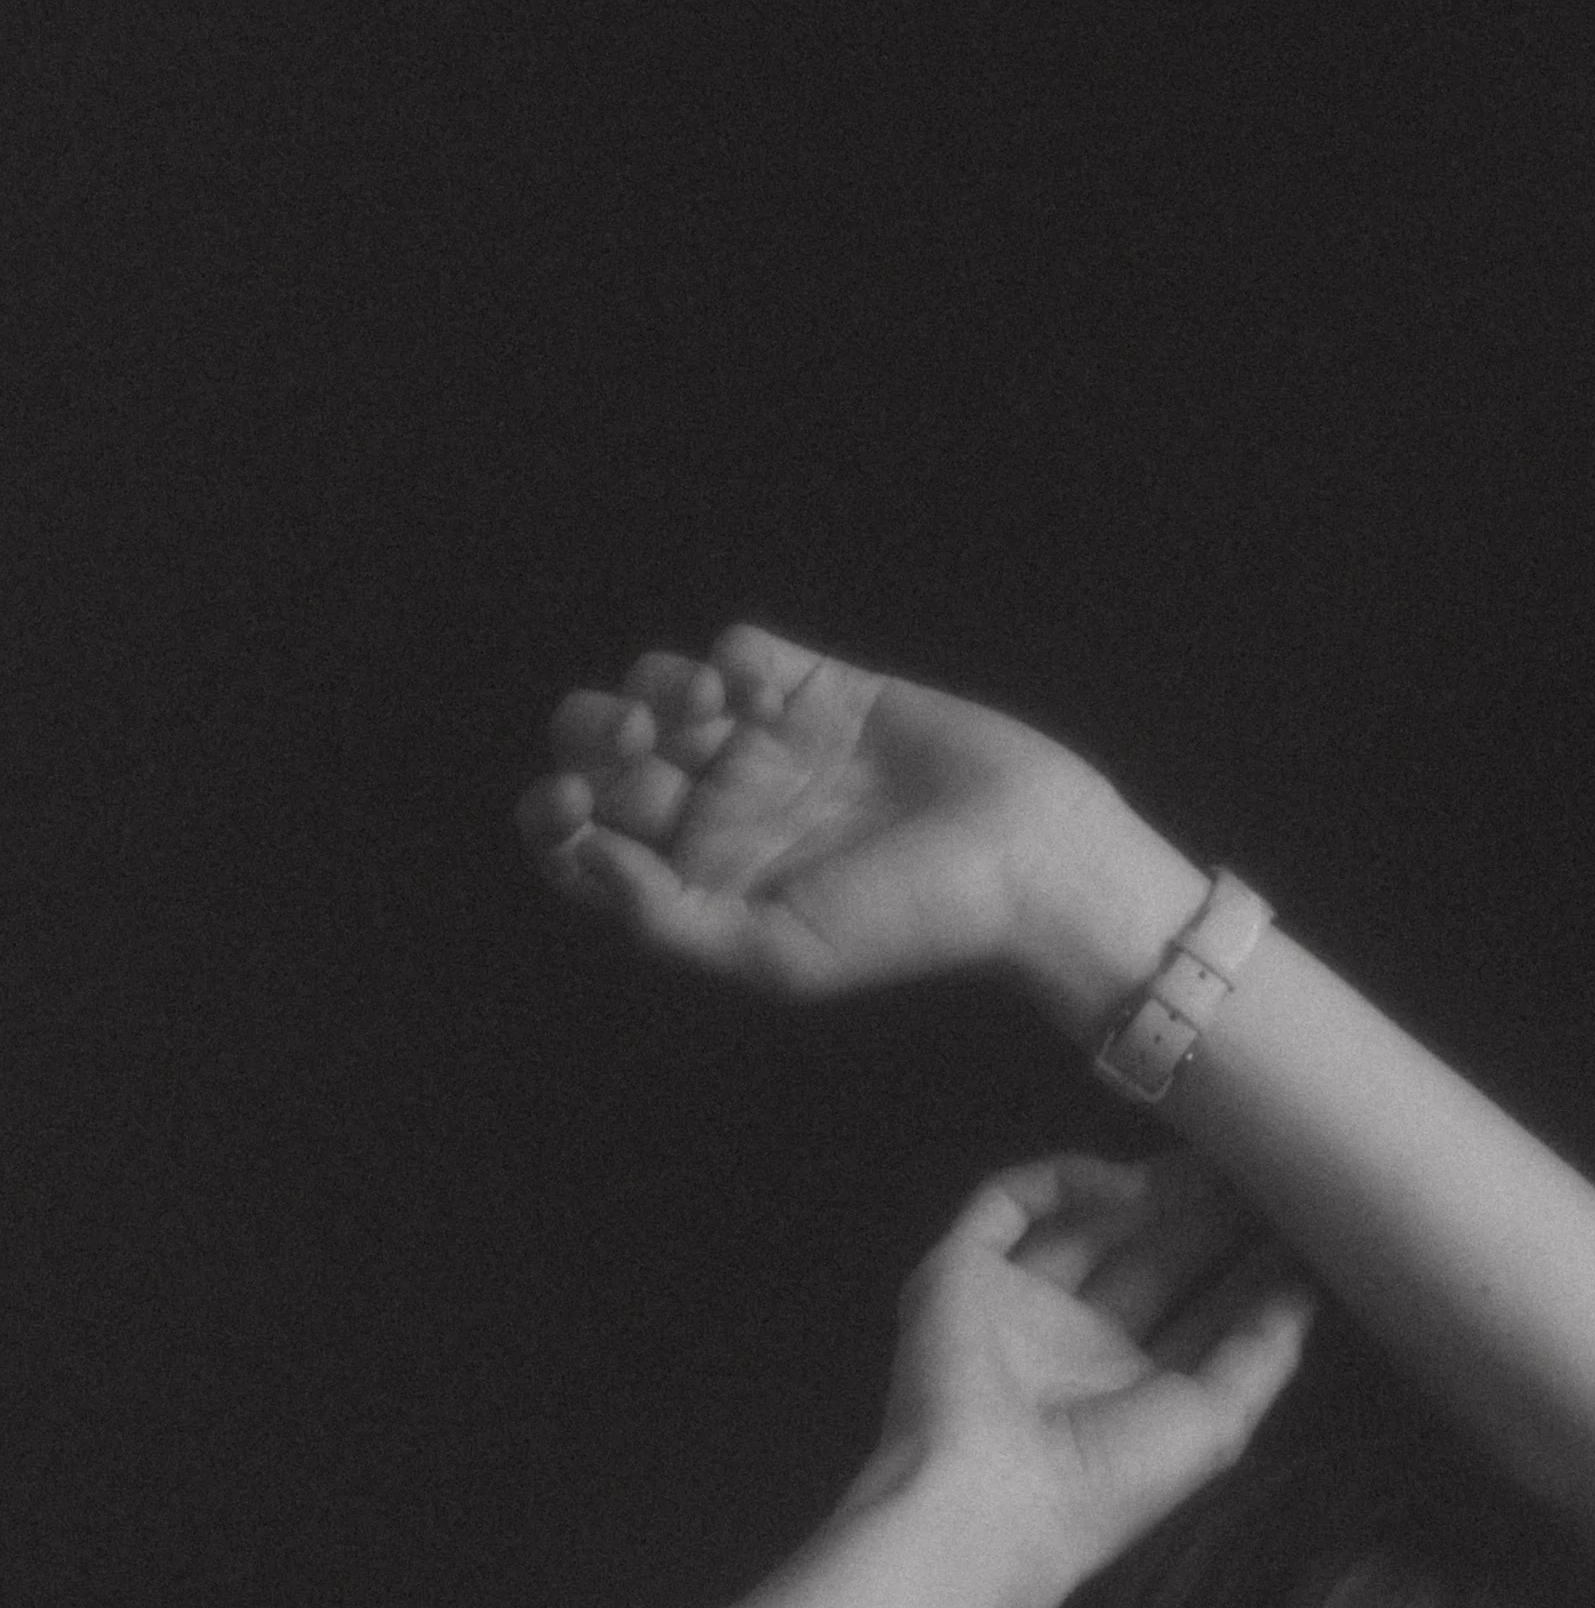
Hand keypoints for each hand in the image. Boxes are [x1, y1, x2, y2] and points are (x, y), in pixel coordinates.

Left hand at [515, 624, 1117, 1004]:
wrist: (1028, 859)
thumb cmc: (912, 926)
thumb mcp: (777, 955)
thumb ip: (666, 920)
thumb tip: (580, 855)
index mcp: (702, 884)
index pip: (584, 844)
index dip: (554, 817)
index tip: (576, 807)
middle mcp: (724, 812)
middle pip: (603, 755)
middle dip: (593, 737)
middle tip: (640, 745)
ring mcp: (770, 746)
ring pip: (658, 690)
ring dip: (656, 687)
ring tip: (708, 711)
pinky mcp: (821, 689)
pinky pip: (741, 651)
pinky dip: (729, 658)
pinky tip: (761, 688)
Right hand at [877, 1152, 1316, 1607]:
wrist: (991, 1496)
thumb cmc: (1112, 1477)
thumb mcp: (1217, 1424)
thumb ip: (1264, 1352)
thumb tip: (1308, 1284)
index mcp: (1134, 1392)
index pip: (1200, 1312)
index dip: (1249, 1268)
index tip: (1304, 1222)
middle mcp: (1077, 1345)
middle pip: (1151, 1259)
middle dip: (1208, 1218)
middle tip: (1265, 1167)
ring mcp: (1018, 1306)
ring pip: (1088, 1224)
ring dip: (1151, 1190)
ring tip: (1218, 1156)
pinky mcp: (961, 1271)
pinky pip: (1007, 1204)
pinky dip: (1064, 1183)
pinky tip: (1129, 1187)